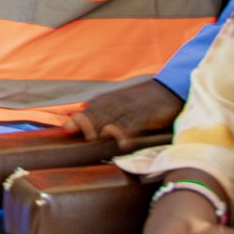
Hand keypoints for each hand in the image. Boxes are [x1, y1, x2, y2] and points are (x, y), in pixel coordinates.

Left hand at [61, 79, 182, 149]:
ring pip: (112, 117)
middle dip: (86, 124)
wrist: (168, 90)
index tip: (65, 130)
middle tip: (76, 134)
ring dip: (101, 128)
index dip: (77, 120)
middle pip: (97, 114)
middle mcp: (116, 102)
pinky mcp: (145, 114)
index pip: (88, 111)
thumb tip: (73, 126)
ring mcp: (130, 107)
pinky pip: (134, 123)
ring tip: (93, 138)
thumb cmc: (140, 102)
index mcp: (107, 100)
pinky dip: (127, 133)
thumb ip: (99, 115)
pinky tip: (122, 143)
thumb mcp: (118, 105)